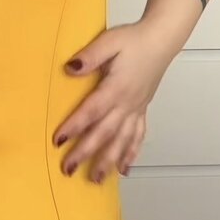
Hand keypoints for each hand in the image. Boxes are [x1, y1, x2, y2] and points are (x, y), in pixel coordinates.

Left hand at [52, 21, 170, 183]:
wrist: (161, 39)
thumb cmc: (133, 39)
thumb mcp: (109, 41)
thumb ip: (90, 56)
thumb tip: (70, 68)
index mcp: (116, 87)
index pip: (91, 111)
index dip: (74, 126)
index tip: (58, 141)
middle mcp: (127, 104)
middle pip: (104, 133)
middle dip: (85, 152)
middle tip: (68, 169)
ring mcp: (136, 109)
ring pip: (121, 141)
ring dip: (108, 161)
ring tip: (96, 180)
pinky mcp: (142, 110)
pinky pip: (137, 137)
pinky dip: (131, 154)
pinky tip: (124, 169)